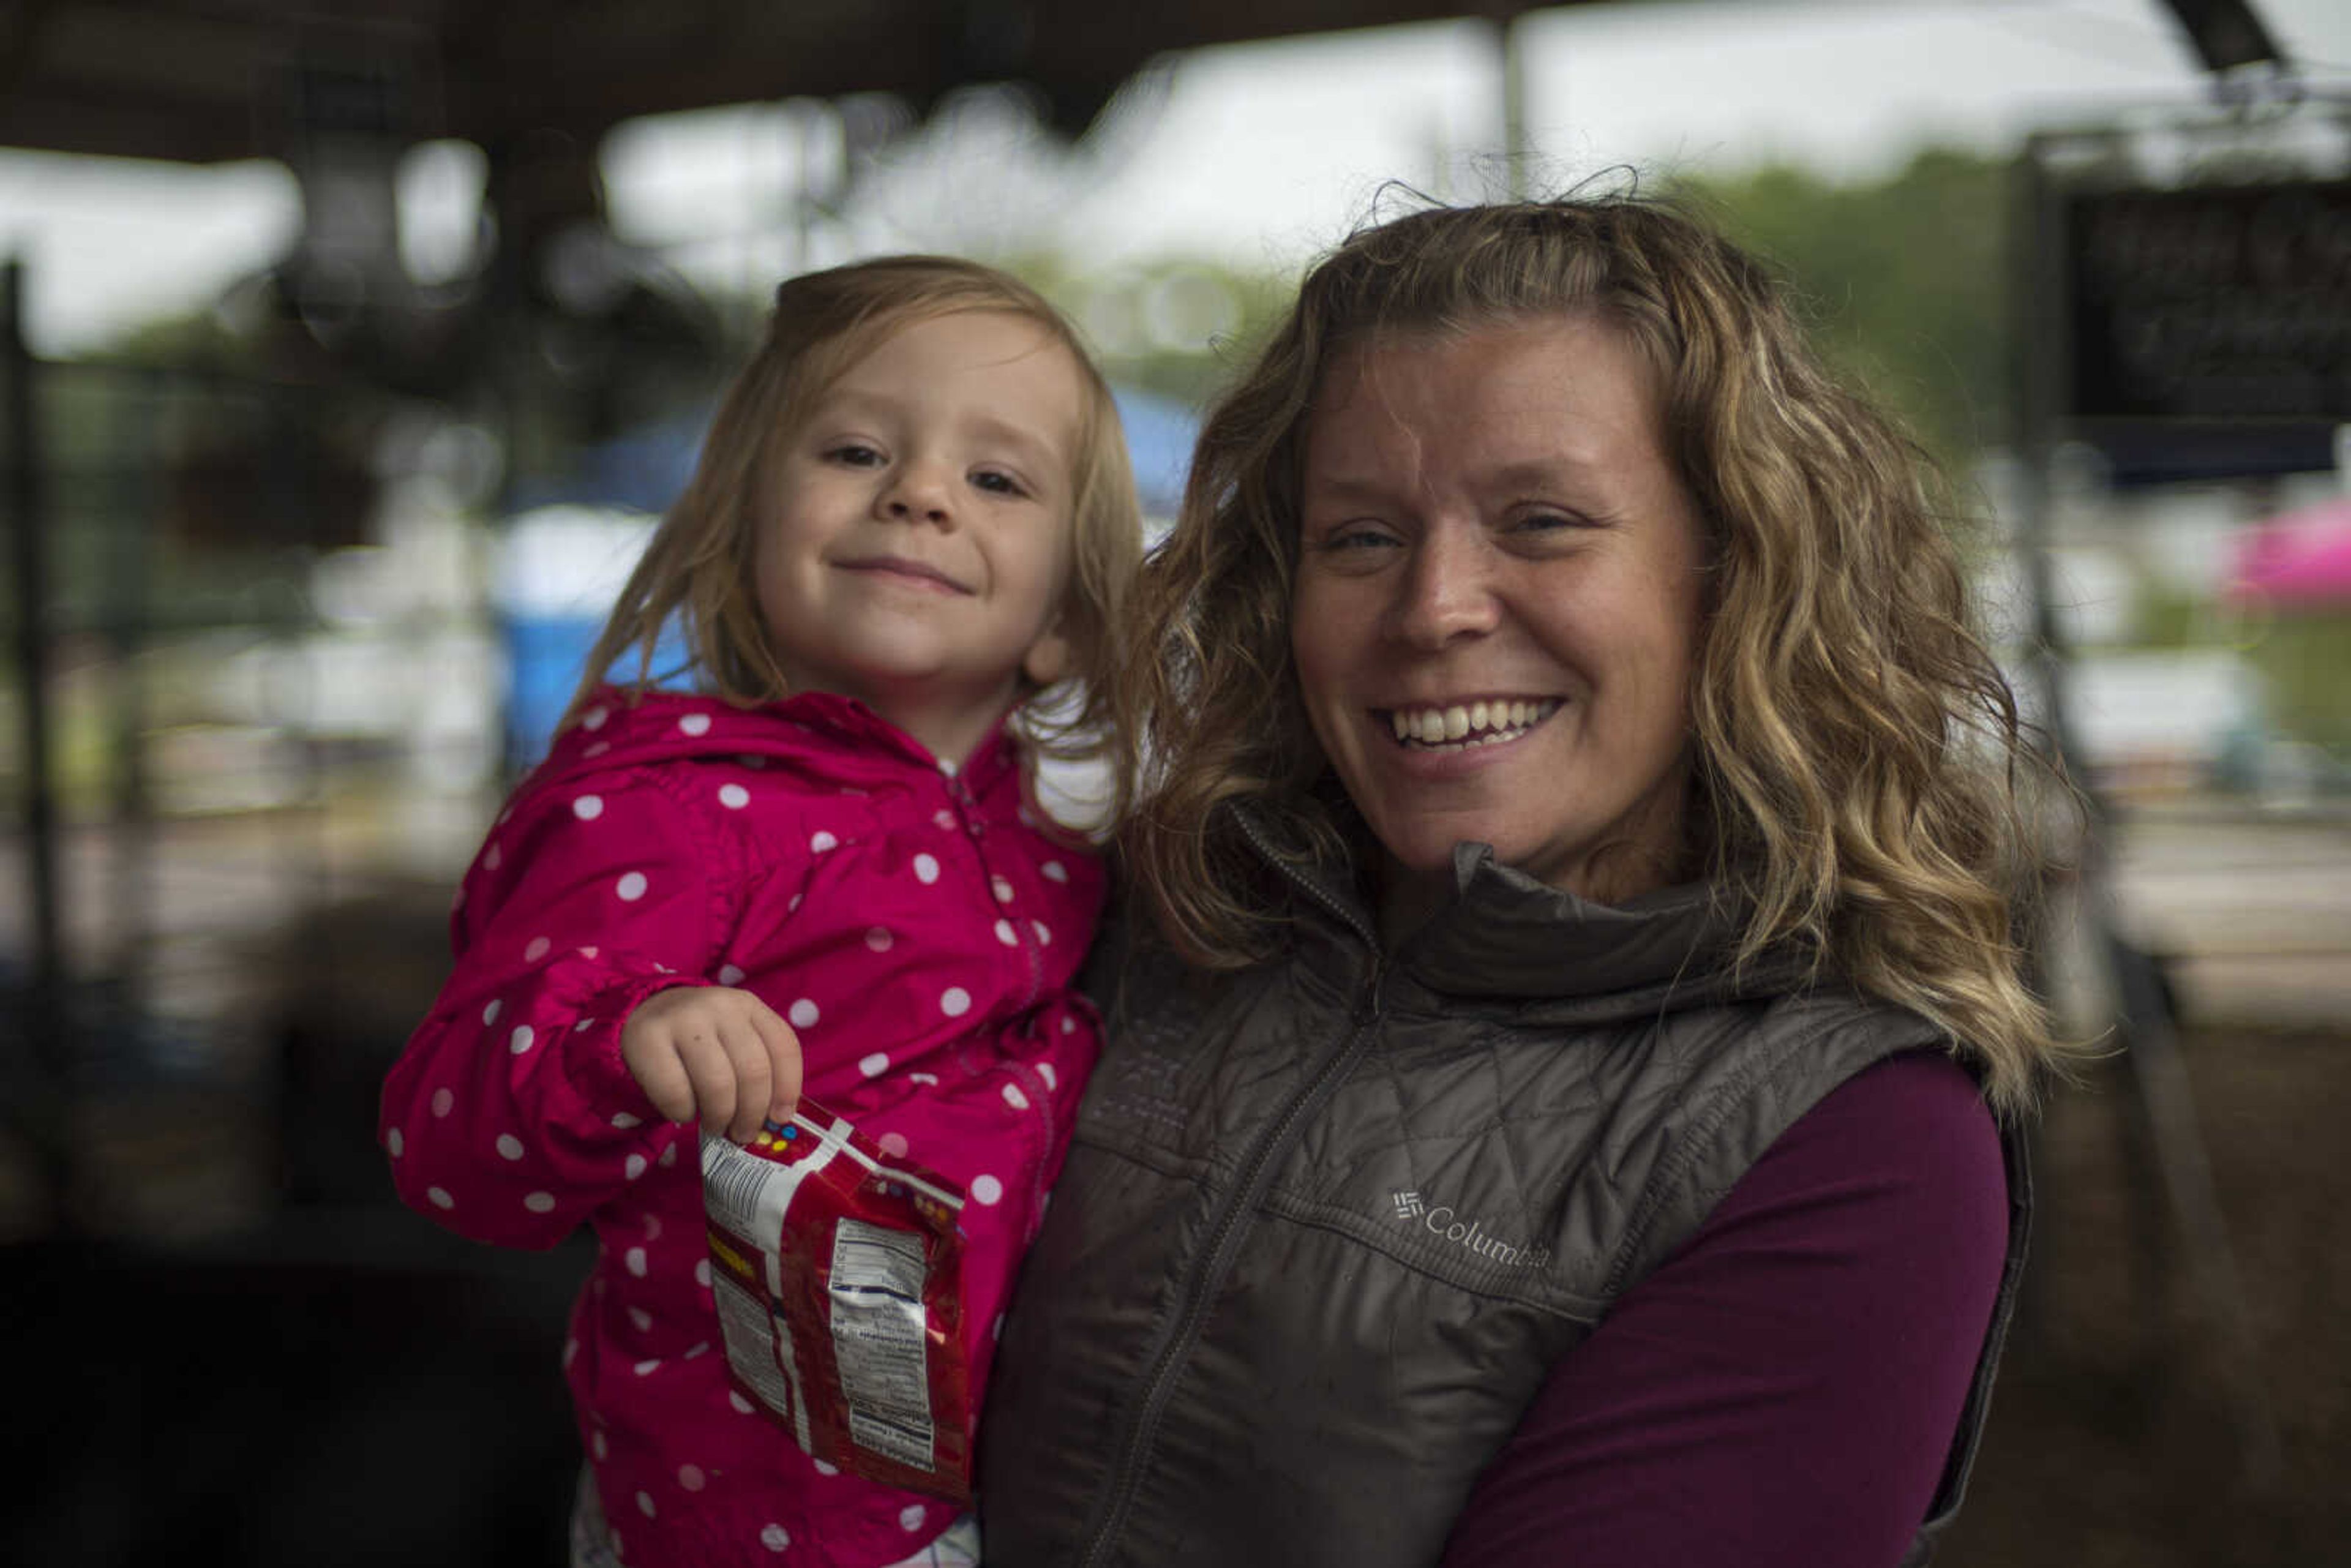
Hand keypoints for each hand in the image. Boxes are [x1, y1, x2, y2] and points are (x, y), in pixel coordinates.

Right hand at [619, 986, 802, 1141]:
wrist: (643, 1014)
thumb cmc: (699, 1039)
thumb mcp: (734, 1039)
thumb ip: (758, 1066)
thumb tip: (776, 1118)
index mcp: (749, 1005)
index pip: (784, 1047)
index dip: (788, 1088)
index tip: (780, 1118)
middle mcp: (720, 1005)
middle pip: (753, 1071)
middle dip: (752, 1113)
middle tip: (743, 1133)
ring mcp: (683, 1019)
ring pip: (718, 1084)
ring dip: (720, 1117)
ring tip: (715, 1126)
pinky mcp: (647, 1038)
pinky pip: (676, 1093)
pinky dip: (684, 1113)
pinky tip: (684, 1113)